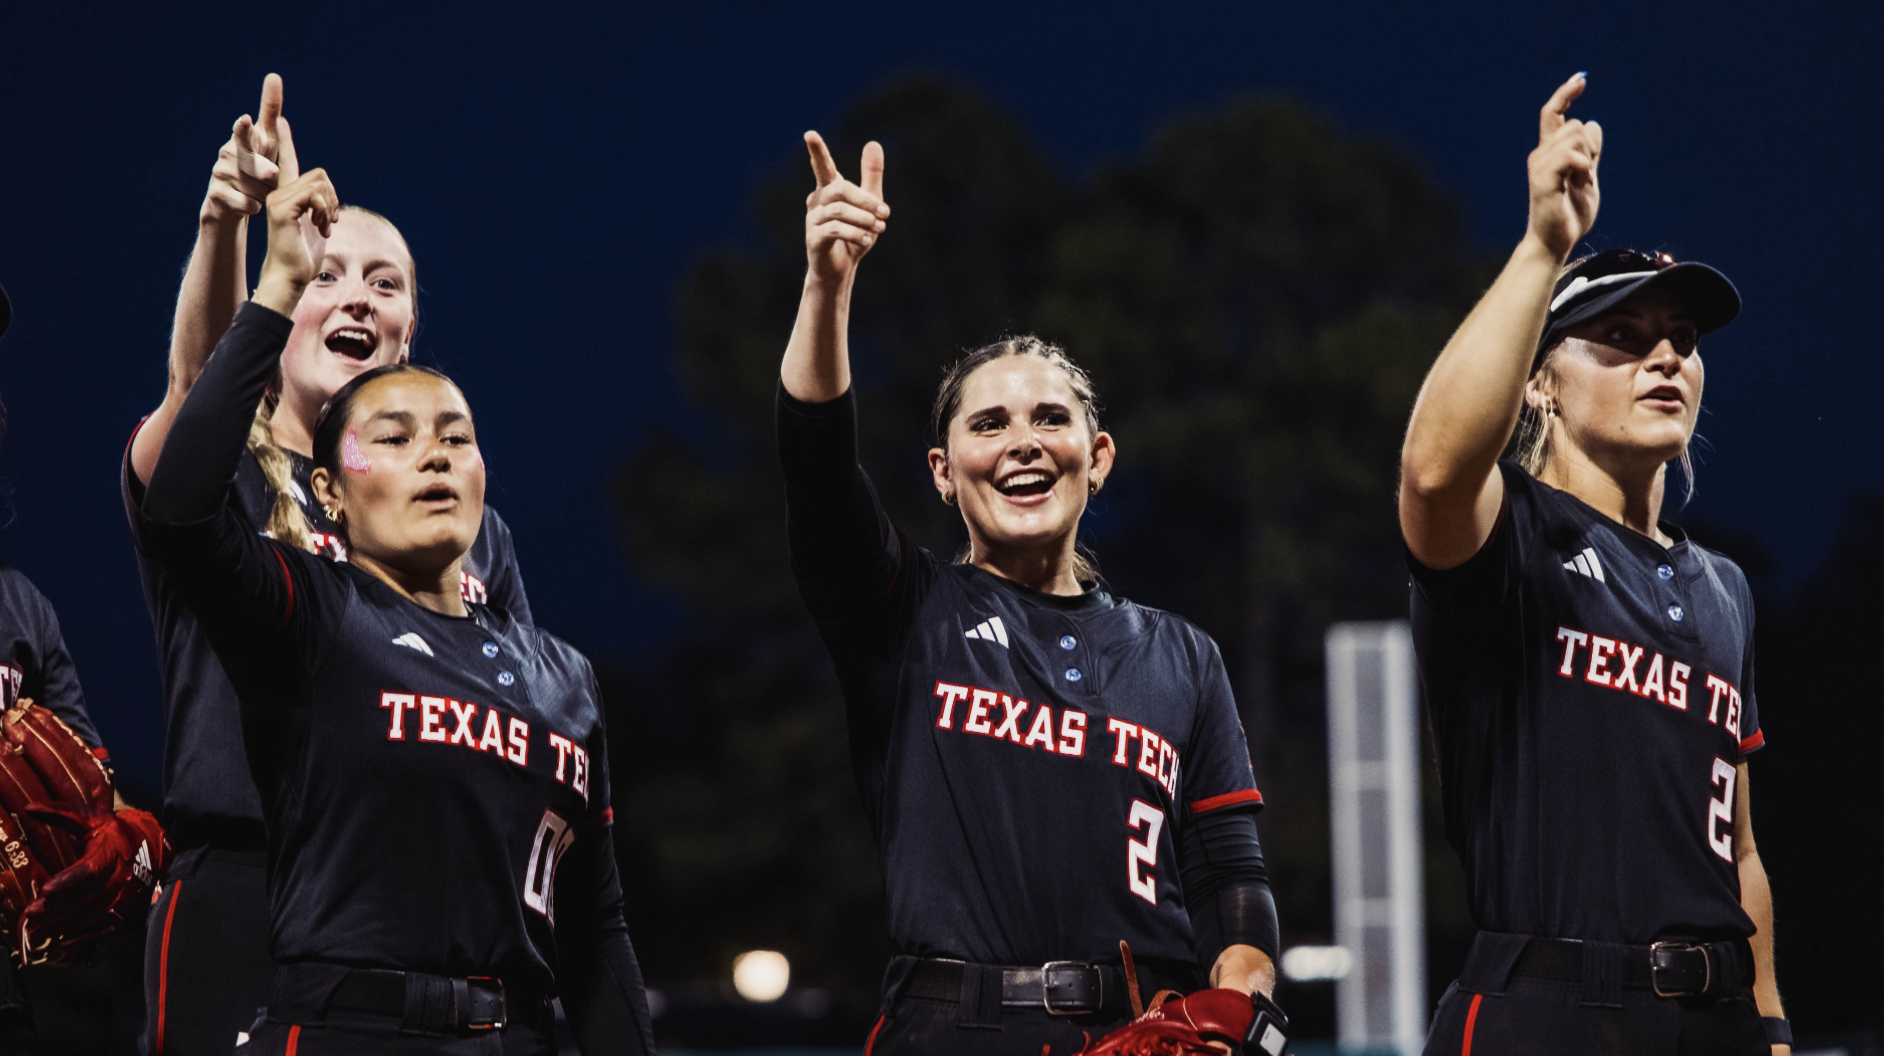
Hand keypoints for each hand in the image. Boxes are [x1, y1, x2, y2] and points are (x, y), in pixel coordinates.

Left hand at [17, 802, 166, 964]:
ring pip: (93, 915)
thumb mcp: (92, 818)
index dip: (68, 880)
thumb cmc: (115, 832)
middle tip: (31, 916)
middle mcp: (121, 876)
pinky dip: (85, 938)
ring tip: (39, 931)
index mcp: (112, 852)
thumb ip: (62, 814)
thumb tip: (29, 809)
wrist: (153, 846)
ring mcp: (125, 896)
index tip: (45, 890)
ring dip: (64, 925)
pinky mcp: (126, 910)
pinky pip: (105, 929)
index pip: (90, 869)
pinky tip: (64, 942)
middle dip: (57, 909)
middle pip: (86, 897)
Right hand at [200, 73, 290, 224]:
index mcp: (245, 140)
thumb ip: (270, 115)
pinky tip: (250, 204)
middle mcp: (229, 152)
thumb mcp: (269, 144)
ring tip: (258, 192)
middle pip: (249, 161)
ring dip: (265, 194)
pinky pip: (248, 204)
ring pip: (257, 187)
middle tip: (271, 176)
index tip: (246, 120)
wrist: (232, 204)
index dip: (245, 127)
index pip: (246, 130)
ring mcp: (220, 172)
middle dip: (263, 168)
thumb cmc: (256, 169)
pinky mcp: (216, 194)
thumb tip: (274, 78)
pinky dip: (255, 207)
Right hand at [253, 119, 337, 316]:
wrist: (290, 277)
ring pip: (319, 183)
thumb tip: (328, 194)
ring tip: (324, 225)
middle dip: (333, 197)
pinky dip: (326, 211)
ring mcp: (278, 199)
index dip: (285, 140)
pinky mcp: (282, 209)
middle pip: (319, 174)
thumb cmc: (303, 257)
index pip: (288, 162)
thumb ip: (319, 206)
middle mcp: (278, 193)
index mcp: (286, 195)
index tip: (280, 119)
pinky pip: (315, 195)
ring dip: (331, 206)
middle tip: (330, 220)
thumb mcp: (317, 226)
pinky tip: (321, 228)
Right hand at [803, 131, 887, 285]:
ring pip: (839, 210)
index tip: (809, 134)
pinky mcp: (814, 239)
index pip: (822, 166)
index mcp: (828, 190)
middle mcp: (816, 201)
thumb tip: (873, 143)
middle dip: (865, 200)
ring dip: (864, 219)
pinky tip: (867, 240)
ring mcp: (812, 220)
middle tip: (886, 213)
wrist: (841, 270)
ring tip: (879, 228)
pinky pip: (835, 229)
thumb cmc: (854, 234)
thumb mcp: (869, 204)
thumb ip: (871, 176)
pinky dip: (856, 233)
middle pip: (840, 189)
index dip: (817, 151)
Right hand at [1526, 72, 1601, 259]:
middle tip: (1587, 174)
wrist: (1555, 242)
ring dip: (1588, 159)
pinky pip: (1571, 156)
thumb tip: (1593, 124)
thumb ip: (1590, 154)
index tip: (1581, 79)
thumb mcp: (1587, 179)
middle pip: (1574, 125)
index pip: (1552, 114)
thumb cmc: (1569, 215)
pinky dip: (1583, 166)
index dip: (1565, 94)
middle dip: (1591, 146)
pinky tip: (1580, 181)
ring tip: (1581, 182)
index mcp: (1548, 153)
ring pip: (1575, 137)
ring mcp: (1540, 167)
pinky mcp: (1543, 180)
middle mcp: (1540, 155)